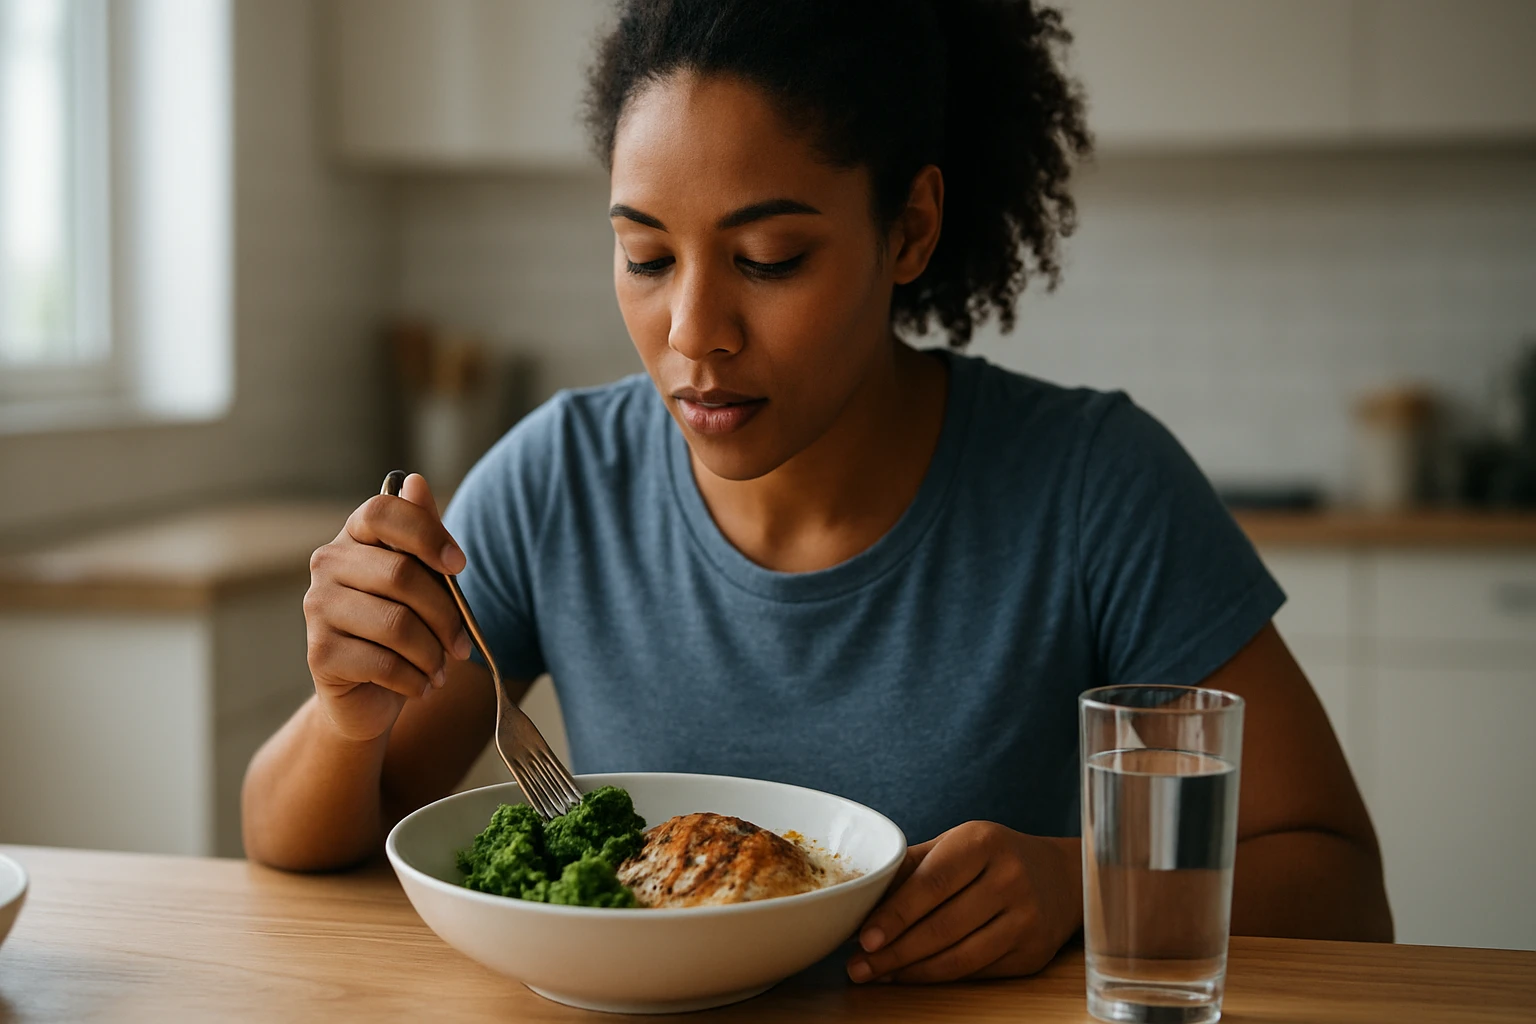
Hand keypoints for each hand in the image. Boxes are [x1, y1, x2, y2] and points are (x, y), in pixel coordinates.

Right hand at [304, 473, 473, 742]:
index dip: (427, 533)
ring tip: (441, 669)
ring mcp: (317, 608)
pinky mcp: (319, 653)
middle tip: (462, 644)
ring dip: (432, 654)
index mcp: (355, 536)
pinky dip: (415, 680)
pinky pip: (384, 663)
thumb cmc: (401, 627)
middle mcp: (327, 564)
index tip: (459, 565)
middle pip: (401, 574)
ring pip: (396, 624)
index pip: (383, 511)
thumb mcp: (422, 580)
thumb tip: (415, 482)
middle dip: (445, 615)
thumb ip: (422, 535)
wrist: (367, 693)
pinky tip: (421, 685)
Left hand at [846, 821, 1081, 983]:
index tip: (864, 938)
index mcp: (983, 843)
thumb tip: (861, 897)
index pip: (932, 884)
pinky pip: (977, 972)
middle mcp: (1010, 878)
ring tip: (878, 974)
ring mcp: (1026, 919)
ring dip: (912, 971)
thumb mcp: (957, 844)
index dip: (895, 915)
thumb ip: (912, 865)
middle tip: (858, 966)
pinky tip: (912, 975)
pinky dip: (939, 977)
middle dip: (895, 951)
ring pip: (960, 957)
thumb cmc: (994, 857)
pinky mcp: (1032, 954)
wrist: (1062, 877)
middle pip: (943, 926)